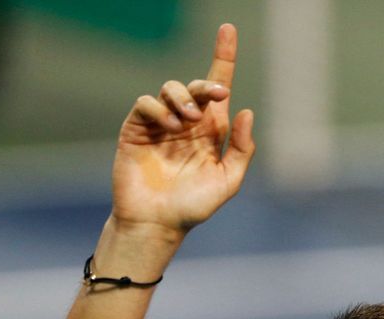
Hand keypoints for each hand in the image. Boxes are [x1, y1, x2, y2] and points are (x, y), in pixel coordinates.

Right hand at [110, 23, 254, 234]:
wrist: (157, 224)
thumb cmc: (193, 207)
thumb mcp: (227, 181)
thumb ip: (241, 149)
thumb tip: (246, 111)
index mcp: (210, 133)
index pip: (217, 88)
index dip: (223, 57)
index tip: (228, 29)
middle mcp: (186, 123)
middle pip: (197, 86)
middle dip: (206, 85)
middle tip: (215, 97)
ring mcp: (161, 125)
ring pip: (170, 88)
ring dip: (183, 97)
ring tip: (188, 122)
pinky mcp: (137, 129)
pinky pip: (146, 103)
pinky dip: (159, 108)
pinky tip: (170, 126)